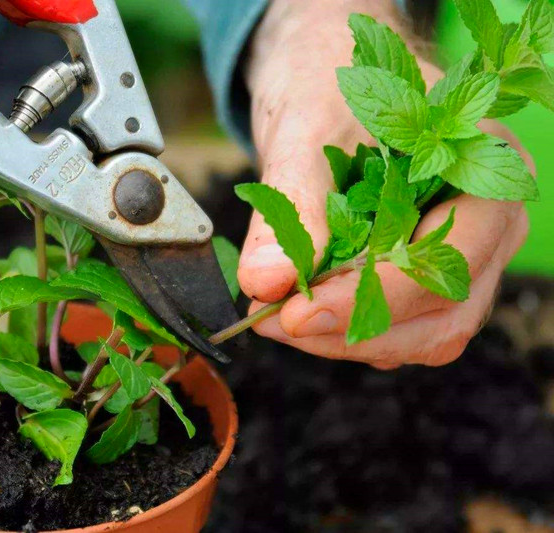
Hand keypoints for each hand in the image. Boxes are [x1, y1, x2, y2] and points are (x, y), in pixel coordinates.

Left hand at [239, 0, 530, 368]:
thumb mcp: (306, 133)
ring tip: (278, 317)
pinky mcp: (424, 273)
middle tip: (276, 322)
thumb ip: (292, 208)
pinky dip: (348, 330)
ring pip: (424, 331)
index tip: (295, 312)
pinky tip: (300, 310)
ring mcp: (462, 253)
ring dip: (347, 338)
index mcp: (482, 168)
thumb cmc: (329, 87)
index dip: (373, 298)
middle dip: (354, 328)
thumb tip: (266, 282)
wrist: (326, 78)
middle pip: (442, 310)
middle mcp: (488, 220)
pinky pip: (401, 325)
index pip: (449, 258)